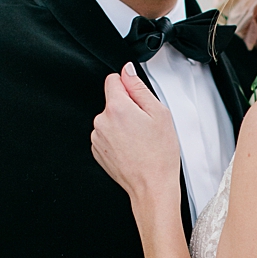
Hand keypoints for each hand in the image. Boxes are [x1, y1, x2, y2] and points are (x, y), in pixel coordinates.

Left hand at [91, 65, 181, 206]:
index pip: (113, 79)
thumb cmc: (158, 155)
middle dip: (127, 108)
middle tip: (145, 125)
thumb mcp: (159, 113)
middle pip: (112, 101)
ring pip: (109, 119)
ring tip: (140, 140)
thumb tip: (128, 72)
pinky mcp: (97, 151)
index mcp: (116, 108)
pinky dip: (117, 138)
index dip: (128, 86)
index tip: (138, 99)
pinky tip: (132, 148)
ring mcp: (97, 138)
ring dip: (122, 124)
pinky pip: (107, 135)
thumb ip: (139, 88)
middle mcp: (102, 122)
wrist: (152, 186)